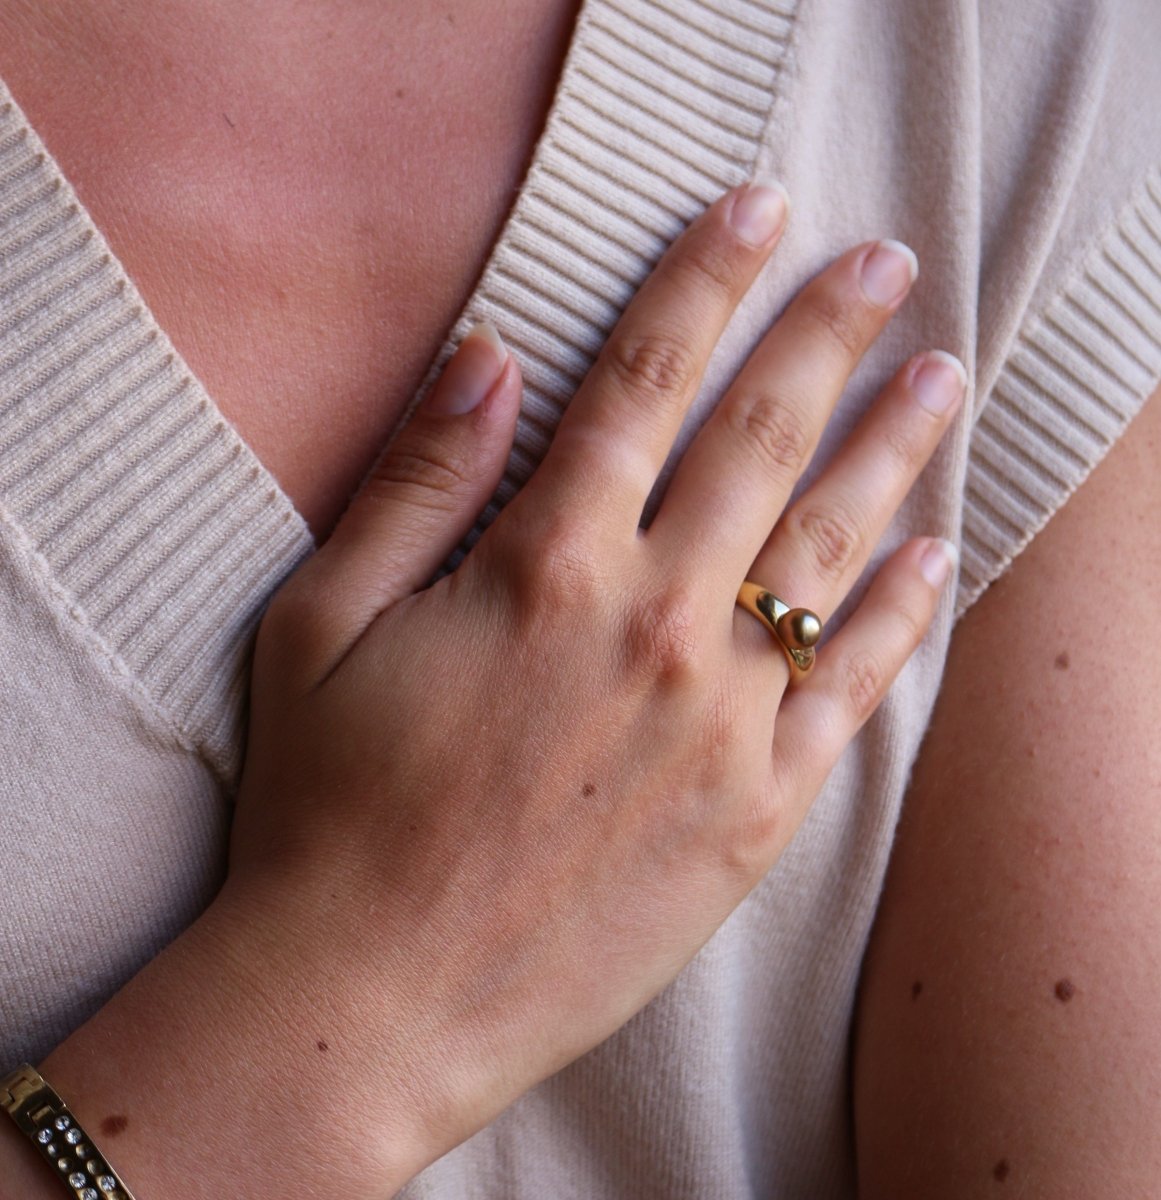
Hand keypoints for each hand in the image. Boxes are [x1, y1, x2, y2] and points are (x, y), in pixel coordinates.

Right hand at [228, 180, 962, 1186]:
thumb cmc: (327, 810)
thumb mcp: (321, 624)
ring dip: (893, 448)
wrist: (371, 1000)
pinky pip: (854, 690)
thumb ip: (415, 482)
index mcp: (543, 564)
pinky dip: (903, 615)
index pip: (645, 377)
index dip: (703, 278)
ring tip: (940, 378)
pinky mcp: (756, 809)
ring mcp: (718, 717)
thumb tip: (488, 359)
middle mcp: (650, 621)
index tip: (756, 211)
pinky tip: (932, 555)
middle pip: (763, 436)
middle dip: (829, 334)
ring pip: (832, 547)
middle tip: (885, 268)